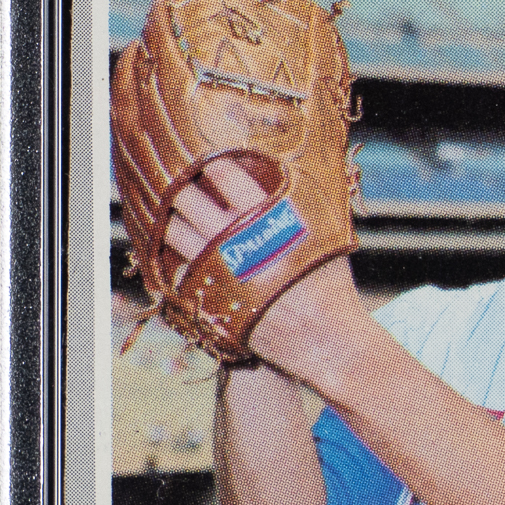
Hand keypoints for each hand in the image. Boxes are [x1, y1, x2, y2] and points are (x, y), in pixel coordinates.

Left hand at [166, 158, 368, 377]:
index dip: (213, 165)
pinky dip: (175, 256)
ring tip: (182, 219)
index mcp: (266, 215)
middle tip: (189, 189)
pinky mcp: (206, 296)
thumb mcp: (326, 233)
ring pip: (175, 231)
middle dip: (186, 189)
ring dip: (175, 221)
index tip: (211, 165)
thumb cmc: (330, 285)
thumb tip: (289, 175)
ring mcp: (217, 268)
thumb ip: (302, 202)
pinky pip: (174, 267)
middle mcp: (236, 237)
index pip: (224, 173)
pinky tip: (183, 252)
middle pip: (189, 198)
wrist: (324, 338)